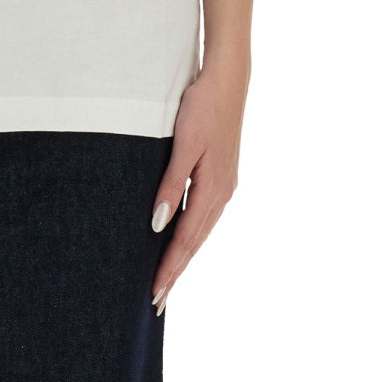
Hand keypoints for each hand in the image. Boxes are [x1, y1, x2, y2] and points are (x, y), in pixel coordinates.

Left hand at [149, 62, 248, 313]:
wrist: (227, 80)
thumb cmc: (202, 107)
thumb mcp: (183, 144)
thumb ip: (171, 184)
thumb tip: (158, 224)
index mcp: (213, 189)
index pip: (186, 239)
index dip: (169, 268)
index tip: (154, 294)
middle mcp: (222, 193)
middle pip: (195, 242)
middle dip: (176, 271)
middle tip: (157, 301)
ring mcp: (224, 185)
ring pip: (201, 231)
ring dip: (184, 256)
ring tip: (167, 278)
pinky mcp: (221, 175)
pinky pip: (204, 215)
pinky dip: (192, 234)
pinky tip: (182, 238)